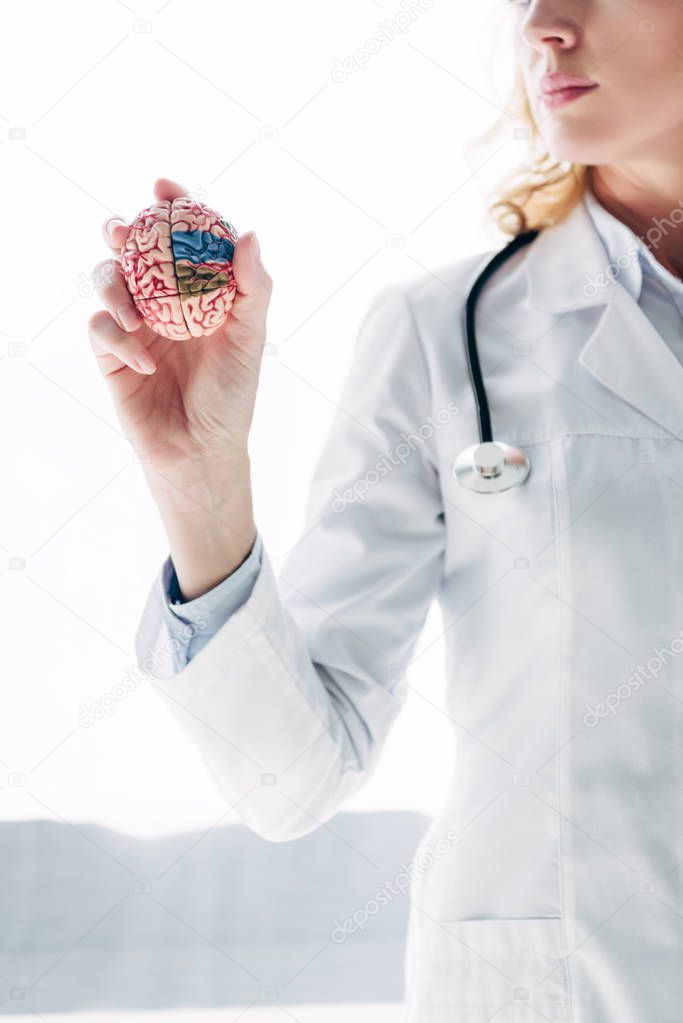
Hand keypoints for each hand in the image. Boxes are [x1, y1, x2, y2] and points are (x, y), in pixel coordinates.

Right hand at [88, 178, 272, 477]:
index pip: (182, 235)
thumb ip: (252, 287)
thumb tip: (248, 233)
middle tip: (122, 231)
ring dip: (112, 286)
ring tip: (134, 314)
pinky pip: (100, 328)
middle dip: (121, 230)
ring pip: (106, 279)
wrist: (202, 450)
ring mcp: (135, 324)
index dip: (171, 204)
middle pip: (132, 248)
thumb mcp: (250, 338)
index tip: (163, 187)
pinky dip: (118, 339)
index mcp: (198, 289)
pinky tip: (144, 363)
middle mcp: (163, 300)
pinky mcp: (111, 354)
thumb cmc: (232, 395)